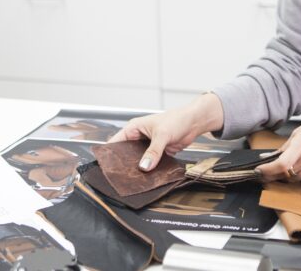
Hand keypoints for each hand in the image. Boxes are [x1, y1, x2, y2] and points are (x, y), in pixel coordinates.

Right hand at [108, 93, 224, 171]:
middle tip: (121, 177)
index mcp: (134, 128)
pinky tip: (148, 177)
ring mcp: (147, 146)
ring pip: (138, 160)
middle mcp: (138, 137)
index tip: (107, 166)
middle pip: (126, 154)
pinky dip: (149, 170)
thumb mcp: (162, 135)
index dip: (111, 154)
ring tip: (134, 180)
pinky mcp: (157, 153)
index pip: (116, 142)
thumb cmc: (177, 119)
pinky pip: (150, 163)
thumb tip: (144, 166)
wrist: (193, 123)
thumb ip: (153, 151)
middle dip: (125, 164)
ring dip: (139, 168)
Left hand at [255, 105, 300, 181]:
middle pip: (286, 174)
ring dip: (287, 174)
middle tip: (266, 171)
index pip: (281, 164)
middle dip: (274, 174)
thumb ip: (286, 146)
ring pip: (296, 177)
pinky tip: (300, 164)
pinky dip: (300, 172)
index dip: (267, 170)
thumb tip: (272, 156)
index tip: (259, 170)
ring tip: (282, 167)